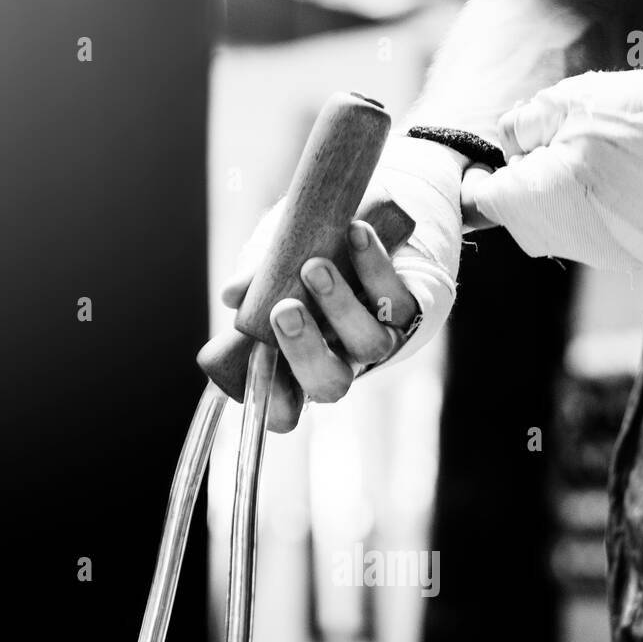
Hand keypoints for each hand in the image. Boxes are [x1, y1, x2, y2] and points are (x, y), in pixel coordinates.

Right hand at [222, 217, 420, 433]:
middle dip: (306, 350)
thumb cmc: (306, 260)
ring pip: (370, 344)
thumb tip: (232, 295)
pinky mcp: (410, 309)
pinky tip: (354, 233)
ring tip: (314, 267)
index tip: (257, 361)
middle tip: (284, 310)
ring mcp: (378, 338)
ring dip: (340, 307)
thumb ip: (254, 284)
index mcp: (302, 365)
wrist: (362, 230)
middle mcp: (342, 361)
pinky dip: (374, 264)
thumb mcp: (272, 270)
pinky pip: (397, 297)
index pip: (288, 411)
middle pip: (331, 383)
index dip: (274, 400)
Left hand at [464, 43, 642, 271]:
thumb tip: (504, 141)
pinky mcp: (632, 257)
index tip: (490, 164)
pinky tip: (615, 187)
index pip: (487, 201)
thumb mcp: (576, 98)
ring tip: (585, 168)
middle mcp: (569, 236)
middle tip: (543, 157)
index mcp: (545, 197)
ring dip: (555, 208)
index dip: (484, 179)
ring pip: (556, 236)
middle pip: (520, 224)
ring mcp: (602, 252)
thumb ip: (528, 123)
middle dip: (520, 195)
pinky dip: (591, 219)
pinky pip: (593, 242)